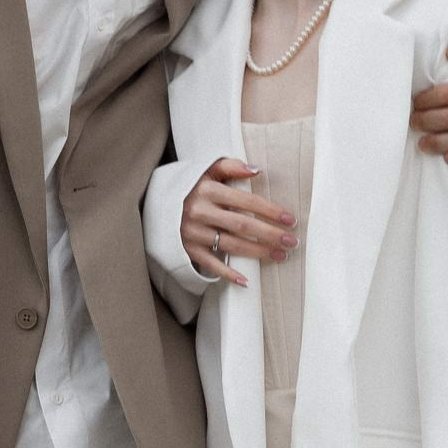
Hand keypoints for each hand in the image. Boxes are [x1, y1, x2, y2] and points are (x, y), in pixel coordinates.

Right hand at [182, 155, 294, 285]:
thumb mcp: (206, 171)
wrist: (155, 203)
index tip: (290, 219)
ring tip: (280, 255)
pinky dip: (228, 274)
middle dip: (270, 234)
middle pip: (243, 225)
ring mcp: (193, 232)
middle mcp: (200, 212)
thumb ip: (230, 167)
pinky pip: (210, 264)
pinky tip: (247, 281)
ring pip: (232, 245)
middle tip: (292, 241)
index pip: (246, 201)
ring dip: (258, 253)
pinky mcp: (187, 249)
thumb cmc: (189, 186)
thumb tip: (257, 170)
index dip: (270, 211)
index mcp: (207, 190)